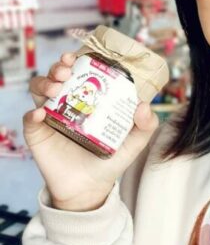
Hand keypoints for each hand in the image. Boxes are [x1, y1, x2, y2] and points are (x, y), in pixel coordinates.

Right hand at [23, 53, 158, 211]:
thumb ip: (146, 125)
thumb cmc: (110, 160)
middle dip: (58, 67)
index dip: (76, 59)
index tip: (78, 56)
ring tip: (56, 88)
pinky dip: (32, 113)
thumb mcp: (134, 142)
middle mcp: (67, 103)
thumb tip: (144, 105)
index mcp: (88, 98)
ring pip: (38, 89)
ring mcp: (50, 117)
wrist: (90, 188)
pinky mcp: (37, 134)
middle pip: (56, 75)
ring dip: (44, 83)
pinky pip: (29, 118)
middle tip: (67, 70)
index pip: (79, 71)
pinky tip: (41, 113)